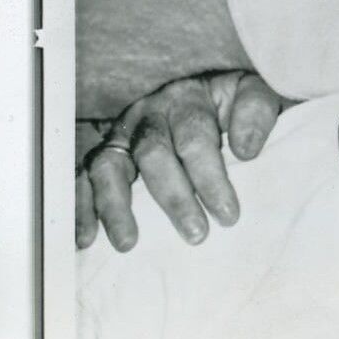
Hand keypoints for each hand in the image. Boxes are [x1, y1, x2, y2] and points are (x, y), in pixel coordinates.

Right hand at [75, 70, 284, 251]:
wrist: (212, 97)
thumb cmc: (234, 105)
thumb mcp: (253, 95)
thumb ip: (257, 112)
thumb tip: (246, 149)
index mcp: (187, 99)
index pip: (195, 137)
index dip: (210, 176)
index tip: (229, 214)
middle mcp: (149, 115)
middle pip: (153, 154)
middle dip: (174, 197)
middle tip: (197, 234)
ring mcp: (123, 135)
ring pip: (108, 167)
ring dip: (115, 206)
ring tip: (129, 243)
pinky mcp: (107, 155)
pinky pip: (84, 180)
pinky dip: (82, 208)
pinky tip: (86, 239)